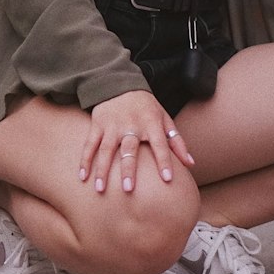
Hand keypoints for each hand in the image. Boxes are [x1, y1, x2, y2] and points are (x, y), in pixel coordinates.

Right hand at [79, 90, 194, 192]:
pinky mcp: (97, 125)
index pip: (160, 144)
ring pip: (106, 149)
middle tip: (128, 189)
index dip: (164, 161)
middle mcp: (131, 125)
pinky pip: (89, 144)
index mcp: (151, 123)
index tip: (167, 179)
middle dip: (128, 169)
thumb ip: (177, 142)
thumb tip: (191, 164)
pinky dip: (85, 160)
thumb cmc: (147, 108)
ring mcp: (112, 125)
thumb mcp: (164, 119)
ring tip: (100, 189)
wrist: (120, 84)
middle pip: (129, 149)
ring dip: (102, 170)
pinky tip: (83, 177)